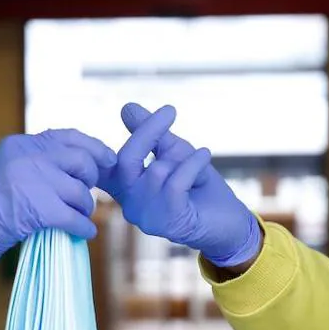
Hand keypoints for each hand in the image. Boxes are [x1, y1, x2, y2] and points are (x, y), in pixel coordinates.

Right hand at [0, 130, 115, 261]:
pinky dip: (84, 228)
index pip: (68, 137)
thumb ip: (37, 159)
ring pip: (80, 192)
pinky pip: (75, 218)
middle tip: (85, 194)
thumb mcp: (8, 165)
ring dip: (84, 208)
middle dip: (90, 180)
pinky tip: (85, 232)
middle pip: (80, 161)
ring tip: (78, 216)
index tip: (108, 158)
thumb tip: (76, 164)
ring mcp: (36, 182)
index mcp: (22, 144)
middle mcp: (30, 157)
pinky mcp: (41, 209)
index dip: (93, 147)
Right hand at [103, 103, 260, 267]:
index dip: (99, 143)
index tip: (126, 108)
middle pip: (125, 160)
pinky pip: (176, 182)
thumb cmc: (199, 188)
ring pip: (157, 171)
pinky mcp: (167, 222)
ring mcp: (146, 216)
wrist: (229, 221)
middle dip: (147, 131)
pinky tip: (204, 156)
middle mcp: (129, 204)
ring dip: (183, 158)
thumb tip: (126, 107)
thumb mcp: (173, 153)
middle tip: (170, 111)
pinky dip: (193, 164)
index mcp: (126, 188)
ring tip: (199, 158)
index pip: (100, 165)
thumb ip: (150, 133)